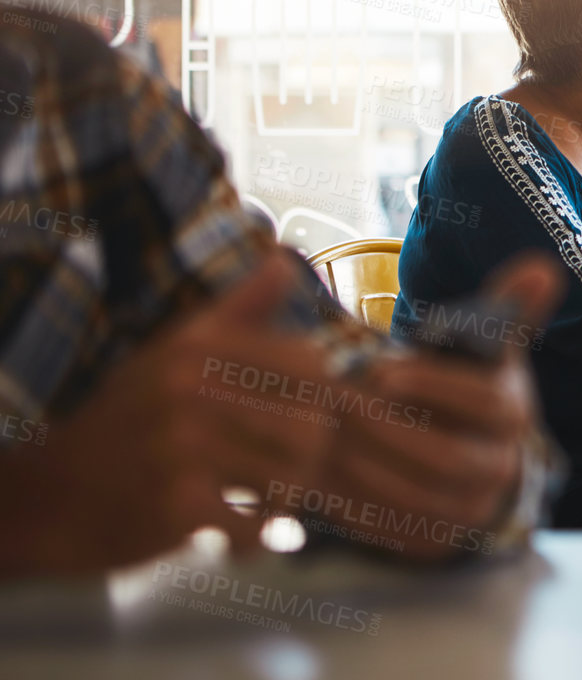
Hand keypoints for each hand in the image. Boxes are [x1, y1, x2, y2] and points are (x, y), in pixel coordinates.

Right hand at [0, 252, 333, 575]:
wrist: (48, 496)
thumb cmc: (124, 421)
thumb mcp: (172, 352)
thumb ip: (237, 311)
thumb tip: (287, 256)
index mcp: (197, 348)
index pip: (309, 363)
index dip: (319, 398)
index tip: (299, 422)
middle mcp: (189, 389)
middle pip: (309, 423)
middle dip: (310, 457)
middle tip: (290, 476)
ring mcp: (180, 448)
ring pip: (289, 476)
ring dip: (289, 501)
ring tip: (268, 506)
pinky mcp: (173, 506)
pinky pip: (254, 526)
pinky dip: (256, 540)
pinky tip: (239, 536)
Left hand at [306, 252, 561, 560]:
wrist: (474, 462)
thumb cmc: (467, 391)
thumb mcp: (487, 349)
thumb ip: (508, 308)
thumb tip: (544, 268)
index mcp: (513, 414)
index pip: (486, 403)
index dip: (434, 386)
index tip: (382, 370)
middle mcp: (499, 467)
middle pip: (447, 457)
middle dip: (387, 429)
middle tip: (335, 403)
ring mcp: (468, 510)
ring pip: (415, 497)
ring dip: (362, 465)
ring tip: (320, 434)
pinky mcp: (434, 541)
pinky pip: (391, 529)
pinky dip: (351, 502)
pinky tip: (316, 471)